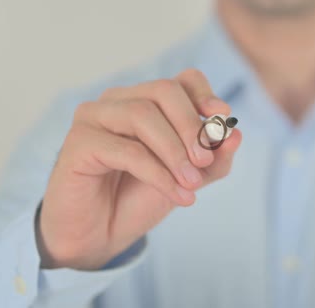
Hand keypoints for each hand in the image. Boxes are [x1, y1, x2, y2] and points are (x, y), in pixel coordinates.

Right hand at [36, 69, 241, 269]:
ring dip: (175, 152)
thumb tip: (236, 135)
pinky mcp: (78, 142)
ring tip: (192, 184)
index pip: (182, 80)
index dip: (205, 95)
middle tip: (205, 161)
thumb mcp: (189, 177)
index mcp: (146, 100)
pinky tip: (178, 196)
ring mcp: (94, 117)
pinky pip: (127, 150)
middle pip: (164, 90)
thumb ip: (214, 158)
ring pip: (143, 115)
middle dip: (191, 126)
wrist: (100, 235)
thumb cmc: (141, 198)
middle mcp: (118, 100)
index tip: (223, 118)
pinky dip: (159, 174)